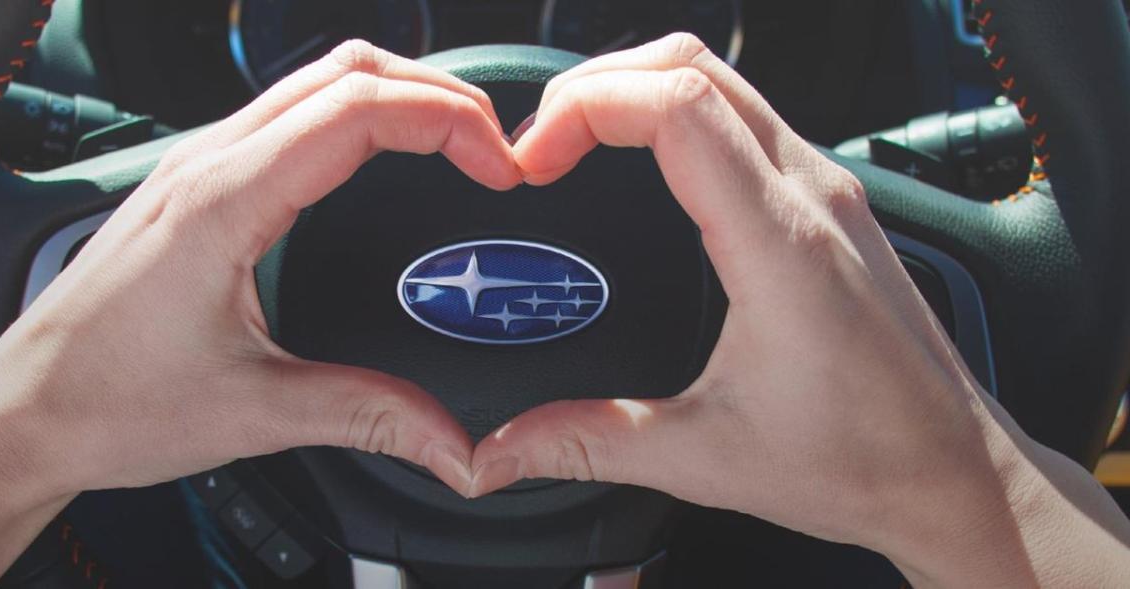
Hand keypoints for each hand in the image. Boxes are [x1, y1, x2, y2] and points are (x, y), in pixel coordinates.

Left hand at [0, 40, 520, 498]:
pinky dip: (359, 115)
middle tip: (495, 148)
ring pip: (316, 79)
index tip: (499, 166)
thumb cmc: (105, 401)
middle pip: (345, 71)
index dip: (446, 122)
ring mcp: (200, 166)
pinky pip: (291, 112)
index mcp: (223, 201)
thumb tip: (450, 437)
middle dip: (437, 95)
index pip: (357, 110)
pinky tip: (386, 157)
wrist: (23, 414)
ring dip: (399, 96)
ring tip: (457, 143)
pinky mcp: (200, 185)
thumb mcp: (255, 412)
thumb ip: (367, 415)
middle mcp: (208, 164)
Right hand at [469, 33, 1129, 583]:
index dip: (586, 106)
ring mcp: (826, 193)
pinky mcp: (828, 206)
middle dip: (598, 85)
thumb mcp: (704, 458)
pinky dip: (677, 115)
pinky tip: (644, 166)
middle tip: (543, 143)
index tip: (536, 158)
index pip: (678, 105)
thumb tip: (506, 448)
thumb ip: (589, 443)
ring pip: (724, 80)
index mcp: (780, 244)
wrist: (955, 473)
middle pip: (695, 66)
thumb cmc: (865, 459)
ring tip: (579, 142)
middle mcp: (810, 196)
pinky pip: (746, 117)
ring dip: (639, 90)